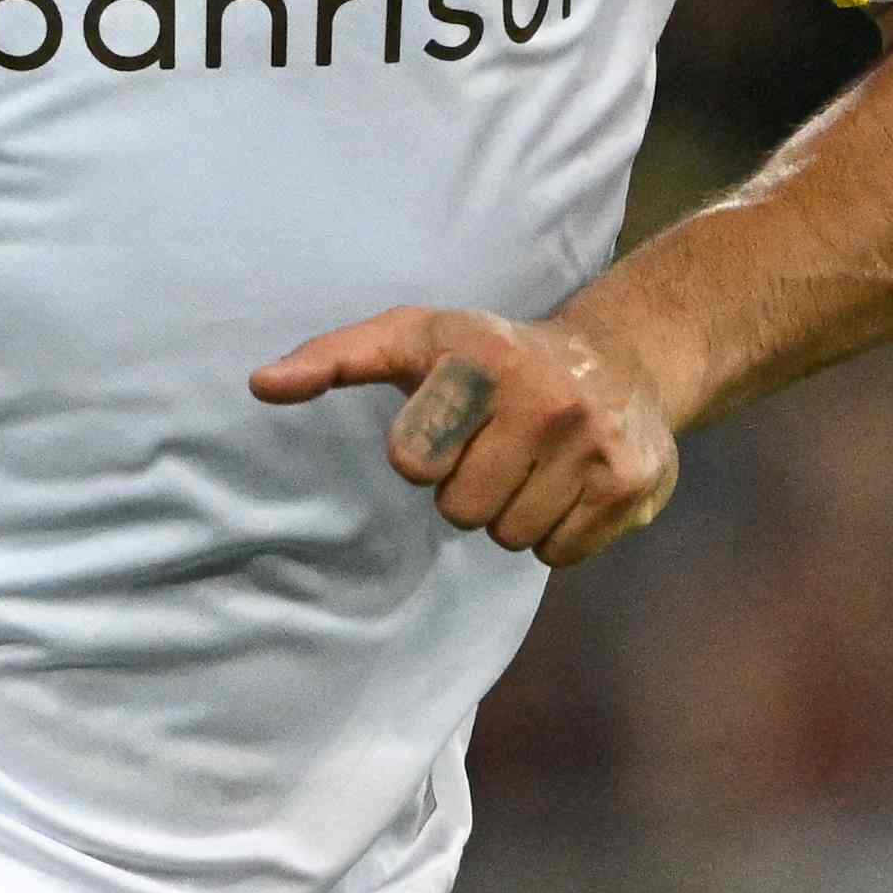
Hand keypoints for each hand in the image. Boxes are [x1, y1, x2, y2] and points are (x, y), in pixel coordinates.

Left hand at [253, 301, 678, 565]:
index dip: (425, 453)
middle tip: (499, 448)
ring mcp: (595, 446)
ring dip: (513, 511)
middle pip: (462, 511)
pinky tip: (569, 483)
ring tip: (535, 464)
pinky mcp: (632, 486)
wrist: (625, 359)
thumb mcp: (416, 338)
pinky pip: (558, 554)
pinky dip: (557, 530)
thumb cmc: (495, 356)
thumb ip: (334, 358)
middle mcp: (546, 402)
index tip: (452, 423)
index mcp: (482, 363)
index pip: (414, 462)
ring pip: (510, 537)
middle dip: (471, 487)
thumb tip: (261, 384)